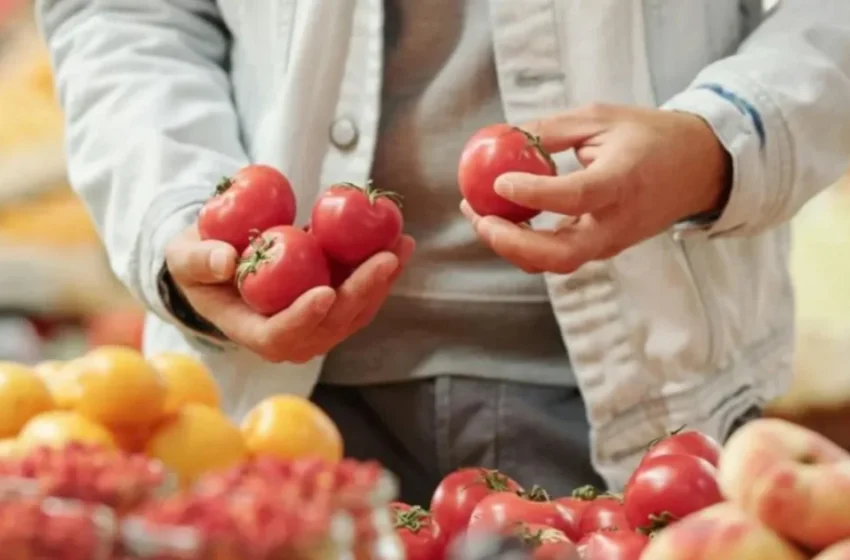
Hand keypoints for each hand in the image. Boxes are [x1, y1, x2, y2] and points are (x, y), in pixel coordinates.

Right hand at [164, 225, 414, 362]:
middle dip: (362, 292)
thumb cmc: (198, 263)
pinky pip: (363, 294)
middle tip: (385, 257)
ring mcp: (316, 323)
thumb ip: (198, 260)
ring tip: (402, 244)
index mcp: (250, 330)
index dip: (304, 318)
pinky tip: (400, 242)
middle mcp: (290, 335)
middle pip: (331, 325)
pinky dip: (382, 271)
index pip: (279, 335)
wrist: (221, 264)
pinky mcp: (334, 305)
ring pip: (356, 311)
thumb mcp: (185, 258)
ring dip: (383, 281)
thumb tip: (225, 259)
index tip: (325, 292)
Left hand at [461, 103, 730, 273]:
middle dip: (511, 244)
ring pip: (555, 261)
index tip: (499, 182)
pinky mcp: (604, 249)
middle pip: (560, 254)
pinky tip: (503, 219)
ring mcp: (612, 242)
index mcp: (623, 181)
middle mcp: (617, 222)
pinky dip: (527, 244)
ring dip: (512, 246)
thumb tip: (502, 137)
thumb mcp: (600, 118)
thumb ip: (550, 130)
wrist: (697, 168)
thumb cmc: (648, 137)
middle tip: (479, 218)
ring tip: (479, 214)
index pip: (576, 197)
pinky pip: (559, 254)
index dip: (534, 193)